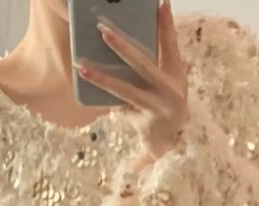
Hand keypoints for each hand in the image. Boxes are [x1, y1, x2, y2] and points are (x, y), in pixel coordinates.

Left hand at [75, 0, 188, 163]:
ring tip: (82, 69)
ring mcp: (155, 108)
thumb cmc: (167, 101)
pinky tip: (89, 90)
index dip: (166, 25)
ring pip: (125, 91)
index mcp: (176, 75)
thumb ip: (162, 53)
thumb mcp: (171, 78)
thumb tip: (147, 21)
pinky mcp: (141, 122)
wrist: (169, 140)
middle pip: (143, 65)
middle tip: (103, 30)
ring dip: (102, 79)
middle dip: (122, 47)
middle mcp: (168, 91)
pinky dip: (105, 99)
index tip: (160, 3)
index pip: (171, 45)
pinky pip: (119, 107)